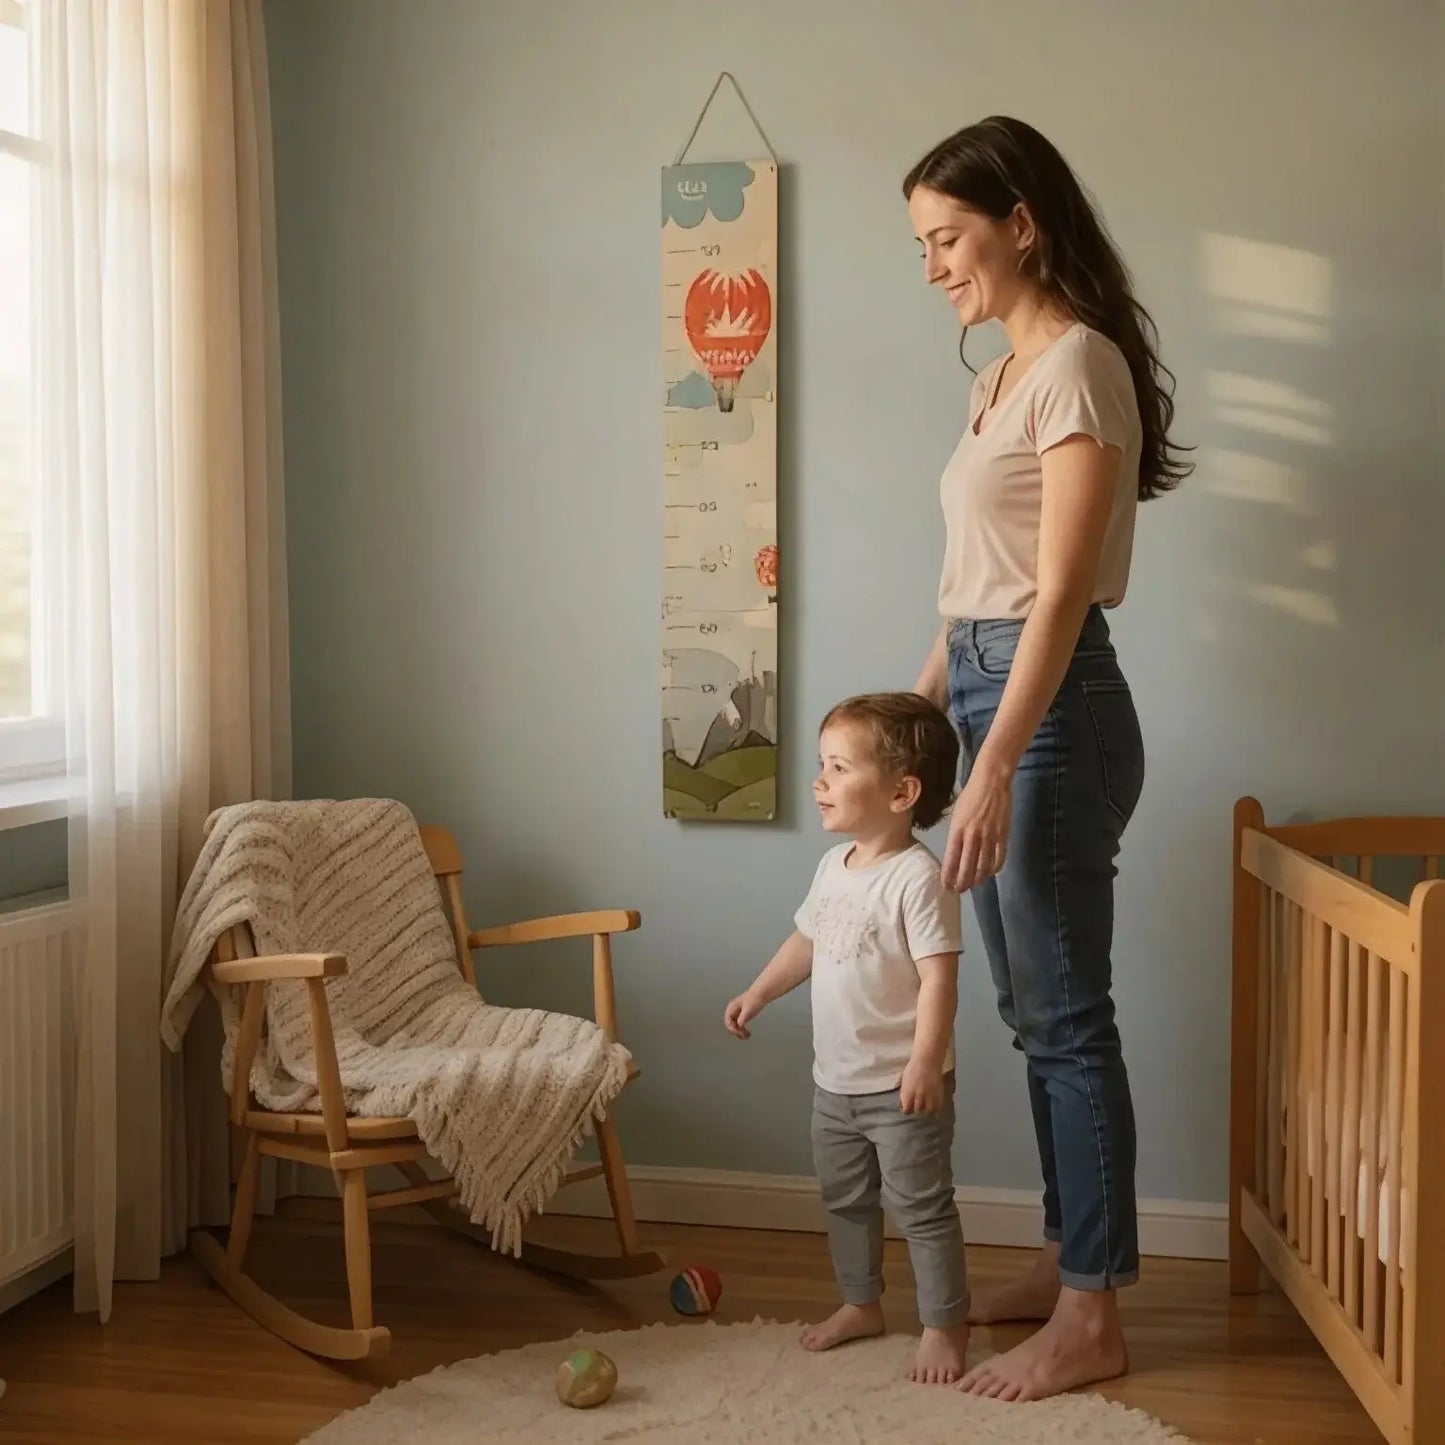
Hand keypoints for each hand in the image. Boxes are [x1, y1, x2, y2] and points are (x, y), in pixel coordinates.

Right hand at [725, 992, 762, 1038]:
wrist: (762, 994)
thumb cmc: (755, 999)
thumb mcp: (748, 1010)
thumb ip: (742, 1018)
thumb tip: (739, 1026)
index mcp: (731, 1008)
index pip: (728, 1023)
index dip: (734, 1030)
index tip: (741, 1034)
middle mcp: (732, 1010)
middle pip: (730, 1025)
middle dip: (737, 1032)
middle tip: (744, 1037)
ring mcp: (737, 1012)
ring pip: (735, 1026)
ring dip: (739, 1032)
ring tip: (747, 1036)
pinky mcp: (742, 1014)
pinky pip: (739, 1024)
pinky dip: (742, 1029)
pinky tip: (747, 1032)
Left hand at [899, 1058, 943, 1113]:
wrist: (927, 1060)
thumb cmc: (913, 1068)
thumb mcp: (904, 1081)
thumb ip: (904, 1094)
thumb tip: (903, 1104)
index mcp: (908, 1093)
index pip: (907, 1110)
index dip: (907, 1109)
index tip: (908, 1108)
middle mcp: (919, 1097)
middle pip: (918, 1111)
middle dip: (916, 1110)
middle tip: (917, 1107)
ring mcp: (930, 1096)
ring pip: (928, 1111)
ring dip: (926, 1110)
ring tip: (925, 1107)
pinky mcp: (939, 1094)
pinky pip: (938, 1107)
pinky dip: (936, 1108)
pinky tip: (933, 1105)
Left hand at [943, 755, 1011, 890]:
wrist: (991, 782)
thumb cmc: (970, 797)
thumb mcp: (956, 816)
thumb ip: (956, 836)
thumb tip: (955, 855)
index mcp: (957, 831)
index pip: (951, 861)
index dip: (949, 877)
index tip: (946, 886)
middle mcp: (972, 837)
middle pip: (967, 869)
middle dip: (962, 883)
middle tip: (960, 890)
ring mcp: (989, 837)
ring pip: (983, 867)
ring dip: (978, 880)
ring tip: (973, 884)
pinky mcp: (1003, 836)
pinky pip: (999, 859)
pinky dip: (994, 870)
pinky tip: (989, 873)